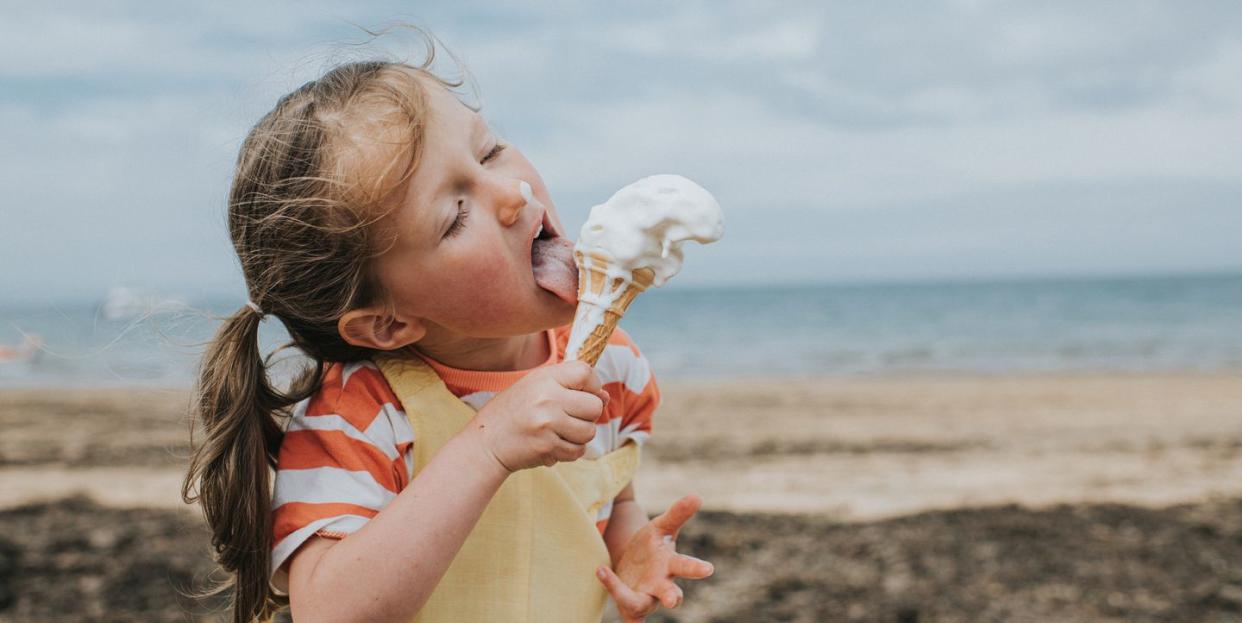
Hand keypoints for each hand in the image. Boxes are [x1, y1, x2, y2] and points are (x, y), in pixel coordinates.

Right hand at [470, 361, 609, 471]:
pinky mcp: (547, 447)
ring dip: (580, 435)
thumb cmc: (514, 412)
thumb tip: (605, 396)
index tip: (584, 393)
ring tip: (560, 432)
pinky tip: (554, 444)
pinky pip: (578, 450)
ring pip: (589, 431)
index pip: (586, 373)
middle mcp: (547, 399)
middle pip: (594, 406)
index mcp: (544, 378)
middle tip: (571, 417)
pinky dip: (571, 450)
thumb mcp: (535, 387)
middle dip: (589, 414)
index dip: (593, 385)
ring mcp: (547, 424)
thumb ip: (568, 387)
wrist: (486, 442)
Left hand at [596, 495, 714, 621]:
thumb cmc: (652, 546)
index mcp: (671, 565)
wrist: (633, 564)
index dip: (696, 569)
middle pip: (671, 594)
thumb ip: (678, 513)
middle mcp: (661, 585)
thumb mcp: (661, 527)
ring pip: (640, 605)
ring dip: (628, 599)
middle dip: (673, 597)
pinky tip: (600, 572)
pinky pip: (623, 608)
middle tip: (674, 601)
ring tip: (605, 571)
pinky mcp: (630, 605)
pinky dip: (612, 592)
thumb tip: (697, 496)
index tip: (708, 569)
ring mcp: (645, 598)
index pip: (686, 567)